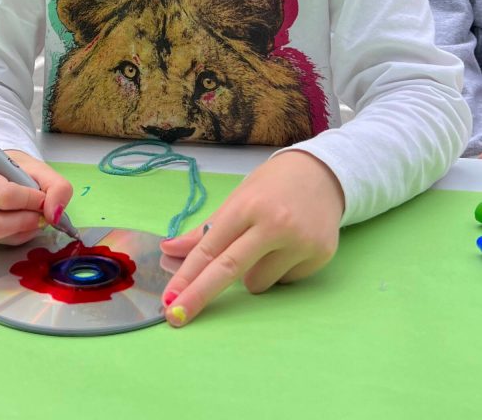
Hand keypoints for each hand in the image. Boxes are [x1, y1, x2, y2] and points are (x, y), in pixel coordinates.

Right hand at [0, 150, 73, 247]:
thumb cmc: (11, 168)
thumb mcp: (36, 167)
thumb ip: (56, 186)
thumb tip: (55, 215)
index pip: (3, 195)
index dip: (30, 200)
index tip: (43, 197)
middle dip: (25, 221)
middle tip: (41, 214)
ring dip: (23, 231)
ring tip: (33, 216)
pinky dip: (18, 236)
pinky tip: (22, 222)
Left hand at [159, 150, 344, 326]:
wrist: (323, 174)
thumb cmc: (271, 186)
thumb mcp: (237, 199)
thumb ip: (205, 230)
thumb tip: (169, 250)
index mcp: (248, 205)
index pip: (211, 247)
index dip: (187, 276)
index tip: (168, 299)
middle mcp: (275, 224)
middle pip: (229, 269)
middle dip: (199, 295)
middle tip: (176, 317)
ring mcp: (300, 242)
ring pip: (257, 283)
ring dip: (252, 273)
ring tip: (266, 244)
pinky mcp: (320, 256)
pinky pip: (283, 282)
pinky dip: (278, 271)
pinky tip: (289, 246)